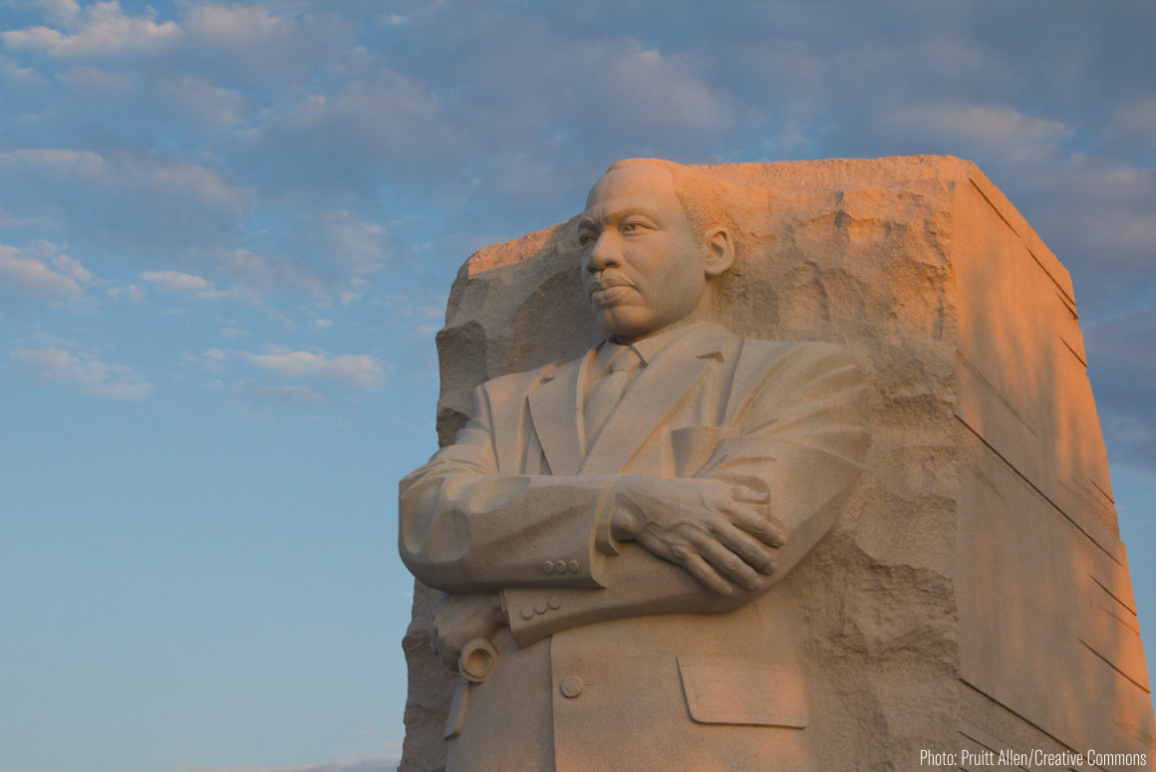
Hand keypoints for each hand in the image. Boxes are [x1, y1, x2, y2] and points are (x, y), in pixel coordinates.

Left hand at [430, 592, 506, 670]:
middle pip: (436, 647)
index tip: (455, 648)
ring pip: (443, 656)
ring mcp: (442, 634)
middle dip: (447, 654)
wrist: (493, 605)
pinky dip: (457, 667)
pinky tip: (465, 668)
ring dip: (452, 662)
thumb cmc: (484, 601)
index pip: (435, 634)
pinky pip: (450, 663)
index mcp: (437, 612)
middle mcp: (435, 623)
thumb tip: (462, 614)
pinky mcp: (451, 644)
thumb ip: (457, 607)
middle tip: (462, 657)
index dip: (444, 644)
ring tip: (465, 663)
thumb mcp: (463, 600)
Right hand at [610, 476, 784, 595]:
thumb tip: (764, 496)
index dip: (771, 534)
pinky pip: (704, 573)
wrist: (642, 502)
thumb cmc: (678, 492)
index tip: (781, 543)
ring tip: (756, 584)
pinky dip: (717, 583)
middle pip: (745, 546)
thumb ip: (738, 491)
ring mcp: (697, 540)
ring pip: (728, 563)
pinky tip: (728, 591)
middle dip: (763, 560)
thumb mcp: (709, 485)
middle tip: (772, 570)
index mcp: (721, 505)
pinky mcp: (681, 553)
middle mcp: (712, 523)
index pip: (754, 522)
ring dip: (745, 576)